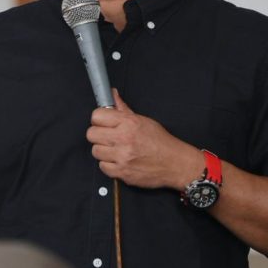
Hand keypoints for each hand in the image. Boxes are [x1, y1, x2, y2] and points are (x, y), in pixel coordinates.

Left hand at [86, 89, 201, 190]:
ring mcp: (122, 156)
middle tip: (108, 137)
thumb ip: (123, 109)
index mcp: (128, 123)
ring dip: (103, 151)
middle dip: (98, 135)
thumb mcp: (143, 120)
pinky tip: (118, 160)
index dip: (98, 120)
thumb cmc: (161, 142)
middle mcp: (124, 139)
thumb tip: (112, 95)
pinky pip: (102, 167)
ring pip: (95, 151)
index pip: (96, 116)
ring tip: (115, 150)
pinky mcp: (122, 172)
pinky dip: (109, 165)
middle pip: (91, 134)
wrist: (176, 164)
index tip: (103, 123)